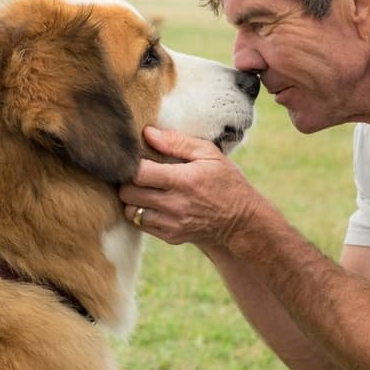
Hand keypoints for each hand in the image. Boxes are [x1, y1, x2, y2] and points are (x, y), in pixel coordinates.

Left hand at [119, 126, 265, 247]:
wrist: (240, 222)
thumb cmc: (226, 182)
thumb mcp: (210, 154)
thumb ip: (178, 142)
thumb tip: (148, 134)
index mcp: (183, 179)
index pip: (138, 173)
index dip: (131, 164)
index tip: (137, 158)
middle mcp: (175, 204)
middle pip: (128, 192)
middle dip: (128, 181)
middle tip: (139, 173)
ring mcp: (172, 223)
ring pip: (130, 210)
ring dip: (133, 199)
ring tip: (146, 189)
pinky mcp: (170, 236)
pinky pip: (140, 224)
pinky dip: (141, 213)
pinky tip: (154, 203)